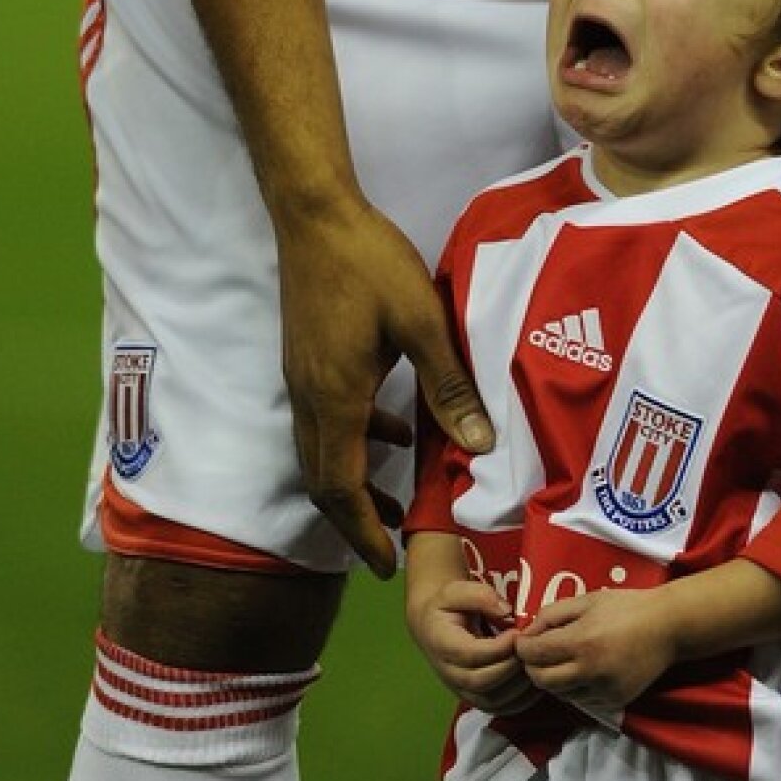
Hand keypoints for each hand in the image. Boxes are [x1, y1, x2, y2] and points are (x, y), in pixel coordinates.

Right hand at [277, 195, 493, 578]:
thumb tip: (478, 447)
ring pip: (321, 452)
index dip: (362, 533)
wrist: (315, 215)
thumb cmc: (370, 263)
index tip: (386, 566)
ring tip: (393, 499)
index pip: (339, 489)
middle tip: (390, 547)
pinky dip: (355, 438)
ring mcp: (302, 378)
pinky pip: (326, 419)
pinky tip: (395, 426)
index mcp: (335, 398)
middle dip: (354, 521)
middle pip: (321, 481)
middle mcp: (309, 398)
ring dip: (353, 481)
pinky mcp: (306, 358)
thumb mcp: (421, 323)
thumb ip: (449, 386)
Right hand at [407, 579, 534, 713]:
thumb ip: (479, 596)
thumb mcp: (456, 591)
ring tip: (534, 661)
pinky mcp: (477, 700)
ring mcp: (463, 691)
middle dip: (511, 666)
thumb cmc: (448, 607)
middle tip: (530, 648)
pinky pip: (501, 709)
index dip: (497, 648)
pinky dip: (523, 699)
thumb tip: (506, 611)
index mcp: (443, 645)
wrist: (433, 628)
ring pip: (494, 700)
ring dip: (519, 684)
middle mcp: (450, 674)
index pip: (471, 655)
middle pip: (482, 682)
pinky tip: (535, 678)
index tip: (517, 633)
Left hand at [517, 589, 677, 712]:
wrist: (668, 627)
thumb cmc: (625, 607)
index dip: (522, 647)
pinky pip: (582, 700)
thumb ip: (552, 615)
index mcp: (580, 642)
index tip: (523, 640)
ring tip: (563, 660)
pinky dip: (575, 688)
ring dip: (554, 679)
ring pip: (560, 694)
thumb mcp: (586, 600)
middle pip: (541, 681)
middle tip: (538, 653)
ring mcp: (603, 690)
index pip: (533, 654)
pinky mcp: (615, 701)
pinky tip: (584, 670)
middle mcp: (590, 671)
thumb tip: (528, 633)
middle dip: (533, 666)